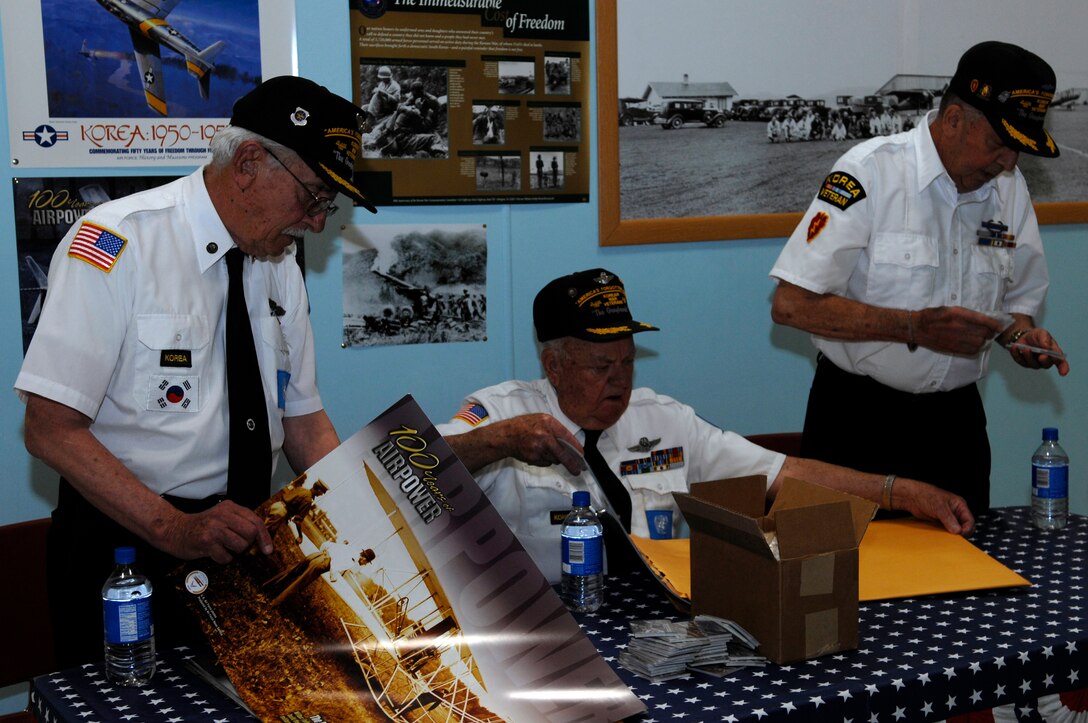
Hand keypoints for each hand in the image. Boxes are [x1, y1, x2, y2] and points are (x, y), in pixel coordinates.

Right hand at [158, 501, 272, 562]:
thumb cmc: (202, 526)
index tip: (268, 549)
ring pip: (241, 545)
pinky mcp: (206, 542)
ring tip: (223, 547)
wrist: (174, 530)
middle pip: (252, 533)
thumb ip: (240, 522)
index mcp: (230, 507)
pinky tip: (214, 552)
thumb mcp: (222, 517)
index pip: (256, 521)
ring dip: (235, 552)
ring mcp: (214, 528)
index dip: (265, 537)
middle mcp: (222, 515)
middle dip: (248, 544)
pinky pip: (226, 557)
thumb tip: (262, 539)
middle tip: (237, 546)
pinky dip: (223, 558)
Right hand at [492, 414, 586, 474]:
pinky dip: (546, 460)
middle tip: (579, 469)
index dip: (576, 448)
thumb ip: (556, 429)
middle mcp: (544, 436)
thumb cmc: (524, 426)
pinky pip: (546, 462)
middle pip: (563, 454)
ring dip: (556, 458)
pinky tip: (538, 452)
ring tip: (546, 450)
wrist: (506, 436)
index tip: (582, 455)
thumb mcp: (542, 419)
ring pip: (555, 459)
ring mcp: (538, 448)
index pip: (568, 438)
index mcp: (548, 423)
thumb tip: (570, 444)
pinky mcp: (534, 458)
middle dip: (572, 464)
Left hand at [893, 477, 974, 534]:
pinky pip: (946, 531)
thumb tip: (957, 530)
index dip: (966, 529)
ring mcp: (948, 517)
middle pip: (964, 526)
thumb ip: (949, 519)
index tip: (960, 535)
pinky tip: (941, 536)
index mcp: (960, 505)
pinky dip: (945, 535)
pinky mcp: (940, 522)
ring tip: (947, 537)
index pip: (969, 521)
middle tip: (954, 538)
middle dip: (960, 533)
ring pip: (955, 530)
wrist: (911, 497)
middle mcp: (955, 512)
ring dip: (952, 535)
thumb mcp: (939, 507)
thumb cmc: (926, 496)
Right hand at [913, 307, 1005, 354]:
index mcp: (957, 314)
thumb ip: (966, 314)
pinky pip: (972, 351)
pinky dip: (976, 348)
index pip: (983, 320)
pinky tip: (973, 344)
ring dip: (982, 340)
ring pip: (979, 343)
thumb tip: (983, 320)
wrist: (917, 327)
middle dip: (988, 332)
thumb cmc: (933, 315)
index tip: (1000, 326)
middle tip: (987, 331)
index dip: (994, 324)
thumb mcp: (949, 309)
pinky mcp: (953, 348)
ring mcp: (955, 339)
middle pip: (983, 332)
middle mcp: (958, 326)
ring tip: (979, 337)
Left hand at [1007, 328, 1069, 375]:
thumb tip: (1047, 347)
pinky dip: (1016, 353)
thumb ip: (1045, 339)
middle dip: (1045, 361)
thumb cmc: (1037, 336)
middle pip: (1046, 365)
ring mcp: (1033, 363)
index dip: (1063, 368)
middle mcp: (1045, 361)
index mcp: (1054, 354)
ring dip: (1029, 356)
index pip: (1061, 363)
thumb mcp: (1042, 333)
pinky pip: (1019, 360)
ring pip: (1032, 364)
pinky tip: (1015, 347)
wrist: (1023, 335)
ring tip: (1026, 348)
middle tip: (1042, 356)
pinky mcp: (1023, 362)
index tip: (1063, 373)